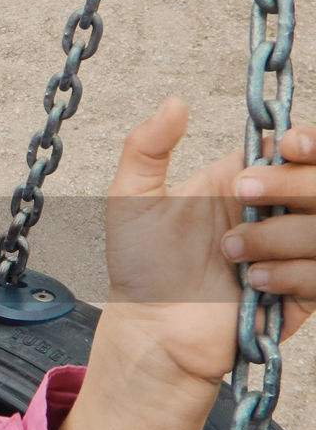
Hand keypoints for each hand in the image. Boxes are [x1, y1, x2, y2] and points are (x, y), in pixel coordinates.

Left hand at [102, 96, 315, 388]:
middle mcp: (278, 210)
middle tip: (243, 195)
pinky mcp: (305, 292)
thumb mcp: (131, 200)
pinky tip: (253, 284)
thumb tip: (176, 101)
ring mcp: (295, 251)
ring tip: (231, 255)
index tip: (287, 144)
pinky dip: (291, 274)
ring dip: (279, 236)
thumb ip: (146, 148)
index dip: (309, 141)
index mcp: (247, 179)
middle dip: (290, 182)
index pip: (304, 147)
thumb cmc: (140, 265)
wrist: (149, 327)